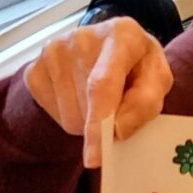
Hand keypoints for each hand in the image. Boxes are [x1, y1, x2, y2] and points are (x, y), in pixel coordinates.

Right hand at [24, 17, 173, 168]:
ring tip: (100, 97)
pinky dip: (71, 116)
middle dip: (105, 124)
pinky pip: (54, 115)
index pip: (103, 85)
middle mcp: (81, 37)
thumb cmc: (138, 66)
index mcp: (122, 34)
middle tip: (120, 106)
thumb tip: (116, 130)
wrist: (109, 48)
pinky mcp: (34, 69)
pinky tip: (81, 95)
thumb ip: (146, 102)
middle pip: (88, 108)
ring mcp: (52, 52)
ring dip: (89, 121)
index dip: (99, 124)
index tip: (95, 158)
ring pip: (70, 118)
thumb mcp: (158, 79)